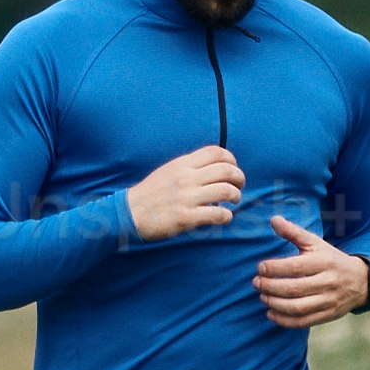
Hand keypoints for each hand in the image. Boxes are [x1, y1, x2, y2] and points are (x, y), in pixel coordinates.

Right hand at [123, 142, 246, 242]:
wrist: (129, 213)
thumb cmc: (150, 193)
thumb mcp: (168, 171)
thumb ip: (189, 167)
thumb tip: (212, 169)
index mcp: (182, 164)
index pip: (216, 152)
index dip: (231, 159)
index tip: (233, 169)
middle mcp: (186, 178)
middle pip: (226, 170)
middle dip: (239, 178)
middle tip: (239, 186)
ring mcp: (187, 198)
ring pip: (226, 191)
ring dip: (236, 196)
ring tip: (234, 201)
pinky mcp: (186, 217)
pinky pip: (217, 214)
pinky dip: (226, 216)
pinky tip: (224, 217)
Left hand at [252, 218, 369, 329]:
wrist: (361, 281)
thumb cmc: (331, 259)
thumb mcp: (316, 243)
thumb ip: (294, 232)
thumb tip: (273, 219)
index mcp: (324, 261)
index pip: (295, 267)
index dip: (274, 268)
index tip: (260, 267)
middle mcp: (328, 282)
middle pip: (294, 288)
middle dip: (270, 287)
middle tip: (256, 283)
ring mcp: (329, 300)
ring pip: (297, 307)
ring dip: (275, 304)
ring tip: (262, 297)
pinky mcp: (328, 315)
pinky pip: (304, 322)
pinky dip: (284, 320)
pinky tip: (271, 313)